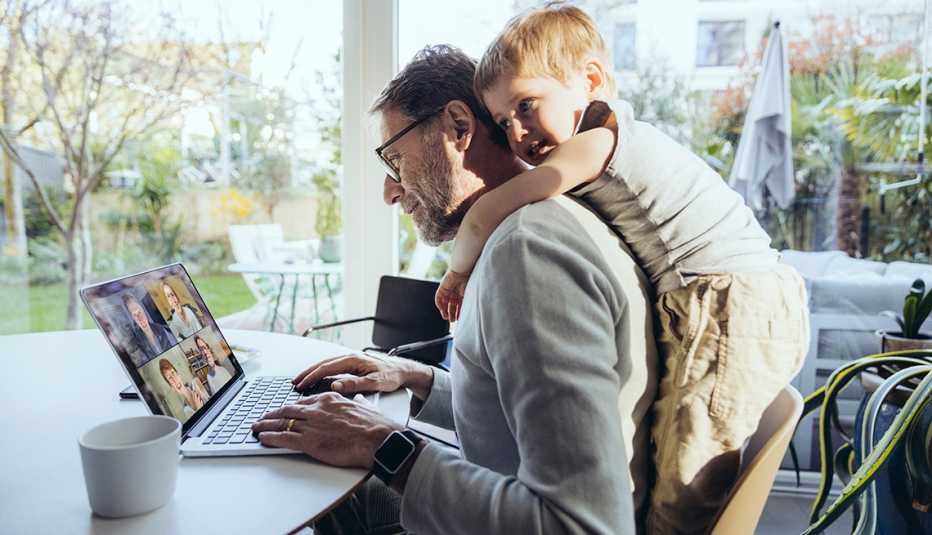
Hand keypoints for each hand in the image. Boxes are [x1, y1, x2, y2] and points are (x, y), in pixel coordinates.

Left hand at [252, 393, 400, 467]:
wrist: (377, 438)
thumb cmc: (374, 426)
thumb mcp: (363, 406)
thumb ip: (355, 402)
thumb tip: (357, 400)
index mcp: (328, 399)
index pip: (302, 402)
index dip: (289, 407)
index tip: (282, 409)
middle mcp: (316, 409)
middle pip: (287, 410)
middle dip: (272, 414)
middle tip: (262, 417)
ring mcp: (311, 425)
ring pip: (281, 423)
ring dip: (265, 426)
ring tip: (256, 427)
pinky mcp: (309, 441)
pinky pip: (284, 438)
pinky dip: (270, 438)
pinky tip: (263, 438)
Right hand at [293, 352, 433, 399]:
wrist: (404, 370)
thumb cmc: (392, 376)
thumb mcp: (375, 382)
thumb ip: (354, 384)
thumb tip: (335, 385)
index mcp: (354, 359)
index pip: (327, 367)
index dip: (312, 376)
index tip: (302, 384)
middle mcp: (350, 357)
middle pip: (323, 364)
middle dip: (308, 373)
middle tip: (295, 383)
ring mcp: (351, 360)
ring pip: (327, 365)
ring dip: (314, 373)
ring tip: (302, 381)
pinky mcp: (353, 365)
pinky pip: (334, 368)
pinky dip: (323, 373)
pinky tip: (318, 381)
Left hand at [435, 270, 468, 320]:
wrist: (462, 272)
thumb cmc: (467, 283)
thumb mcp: (467, 295)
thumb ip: (466, 304)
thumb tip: (467, 315)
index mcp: (461, 295)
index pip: (458, 306)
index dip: (458, 313)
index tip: (459, 319)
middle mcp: (454, 293)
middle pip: (451, 306)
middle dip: (451, 314)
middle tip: (452, 320)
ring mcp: (447, 291)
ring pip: (444, 303)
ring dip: (444, 311)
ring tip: (446, 317)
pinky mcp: (441, 289)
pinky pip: (438, 298)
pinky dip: (439, 305)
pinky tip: (441, 310)